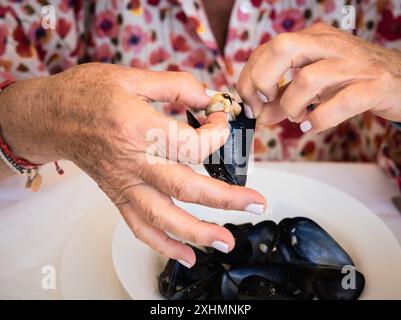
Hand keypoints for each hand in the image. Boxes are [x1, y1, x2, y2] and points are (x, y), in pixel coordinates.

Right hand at [0, 63, 265, 266]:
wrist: (51, 116)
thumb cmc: (87, 94)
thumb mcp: (131, 76)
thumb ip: (175, 85)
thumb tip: (208, 98)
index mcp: (137, 126)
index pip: (191, 144)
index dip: (216, 134)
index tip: (220, 122)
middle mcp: (131, 161)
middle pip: (185, 187)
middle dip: (225, 199)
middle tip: (256, 205)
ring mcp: (124, 183)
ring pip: (163, 217)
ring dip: (198, 233)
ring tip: (226, 241)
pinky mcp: (118, 195)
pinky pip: (139, 227)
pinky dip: (164, 246)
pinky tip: (186, 256)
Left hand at [237, 23, 400, 131]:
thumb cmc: (352, 79)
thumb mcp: (313, 85)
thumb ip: (284, 97)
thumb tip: (260, 114)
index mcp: (311, 39)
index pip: (266, 49)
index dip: (249, 78)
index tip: (250, 103)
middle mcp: (329, 45)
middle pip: (282, 49)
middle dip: (262, 81)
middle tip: (263, 106)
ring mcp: (352, 64)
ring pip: (307, 79)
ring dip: (291, 107)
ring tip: (297, 117)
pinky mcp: (373, 85)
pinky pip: (339, 103)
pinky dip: (318, 120)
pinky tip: (311, 126)